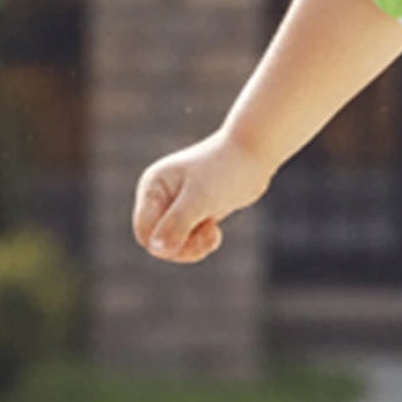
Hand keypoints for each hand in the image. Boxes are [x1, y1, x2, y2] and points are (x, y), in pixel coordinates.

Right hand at [132, 129, 272, 263]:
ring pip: (174, 243)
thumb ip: (177, 223)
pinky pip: (189, 238)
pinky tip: (215, 231)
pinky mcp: (196, 210)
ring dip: (194, 245)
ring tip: (213, 232)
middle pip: (158, 241)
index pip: (144, 232)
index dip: (164, 245)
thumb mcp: (201, 197)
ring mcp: (178, 203)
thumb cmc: (227, 170)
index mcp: (153, 187)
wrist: (256, 152)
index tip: (192, 236)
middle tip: (210, 235)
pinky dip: (202, 241)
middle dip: (183, 246)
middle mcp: (161, 195)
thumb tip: (156, 249)